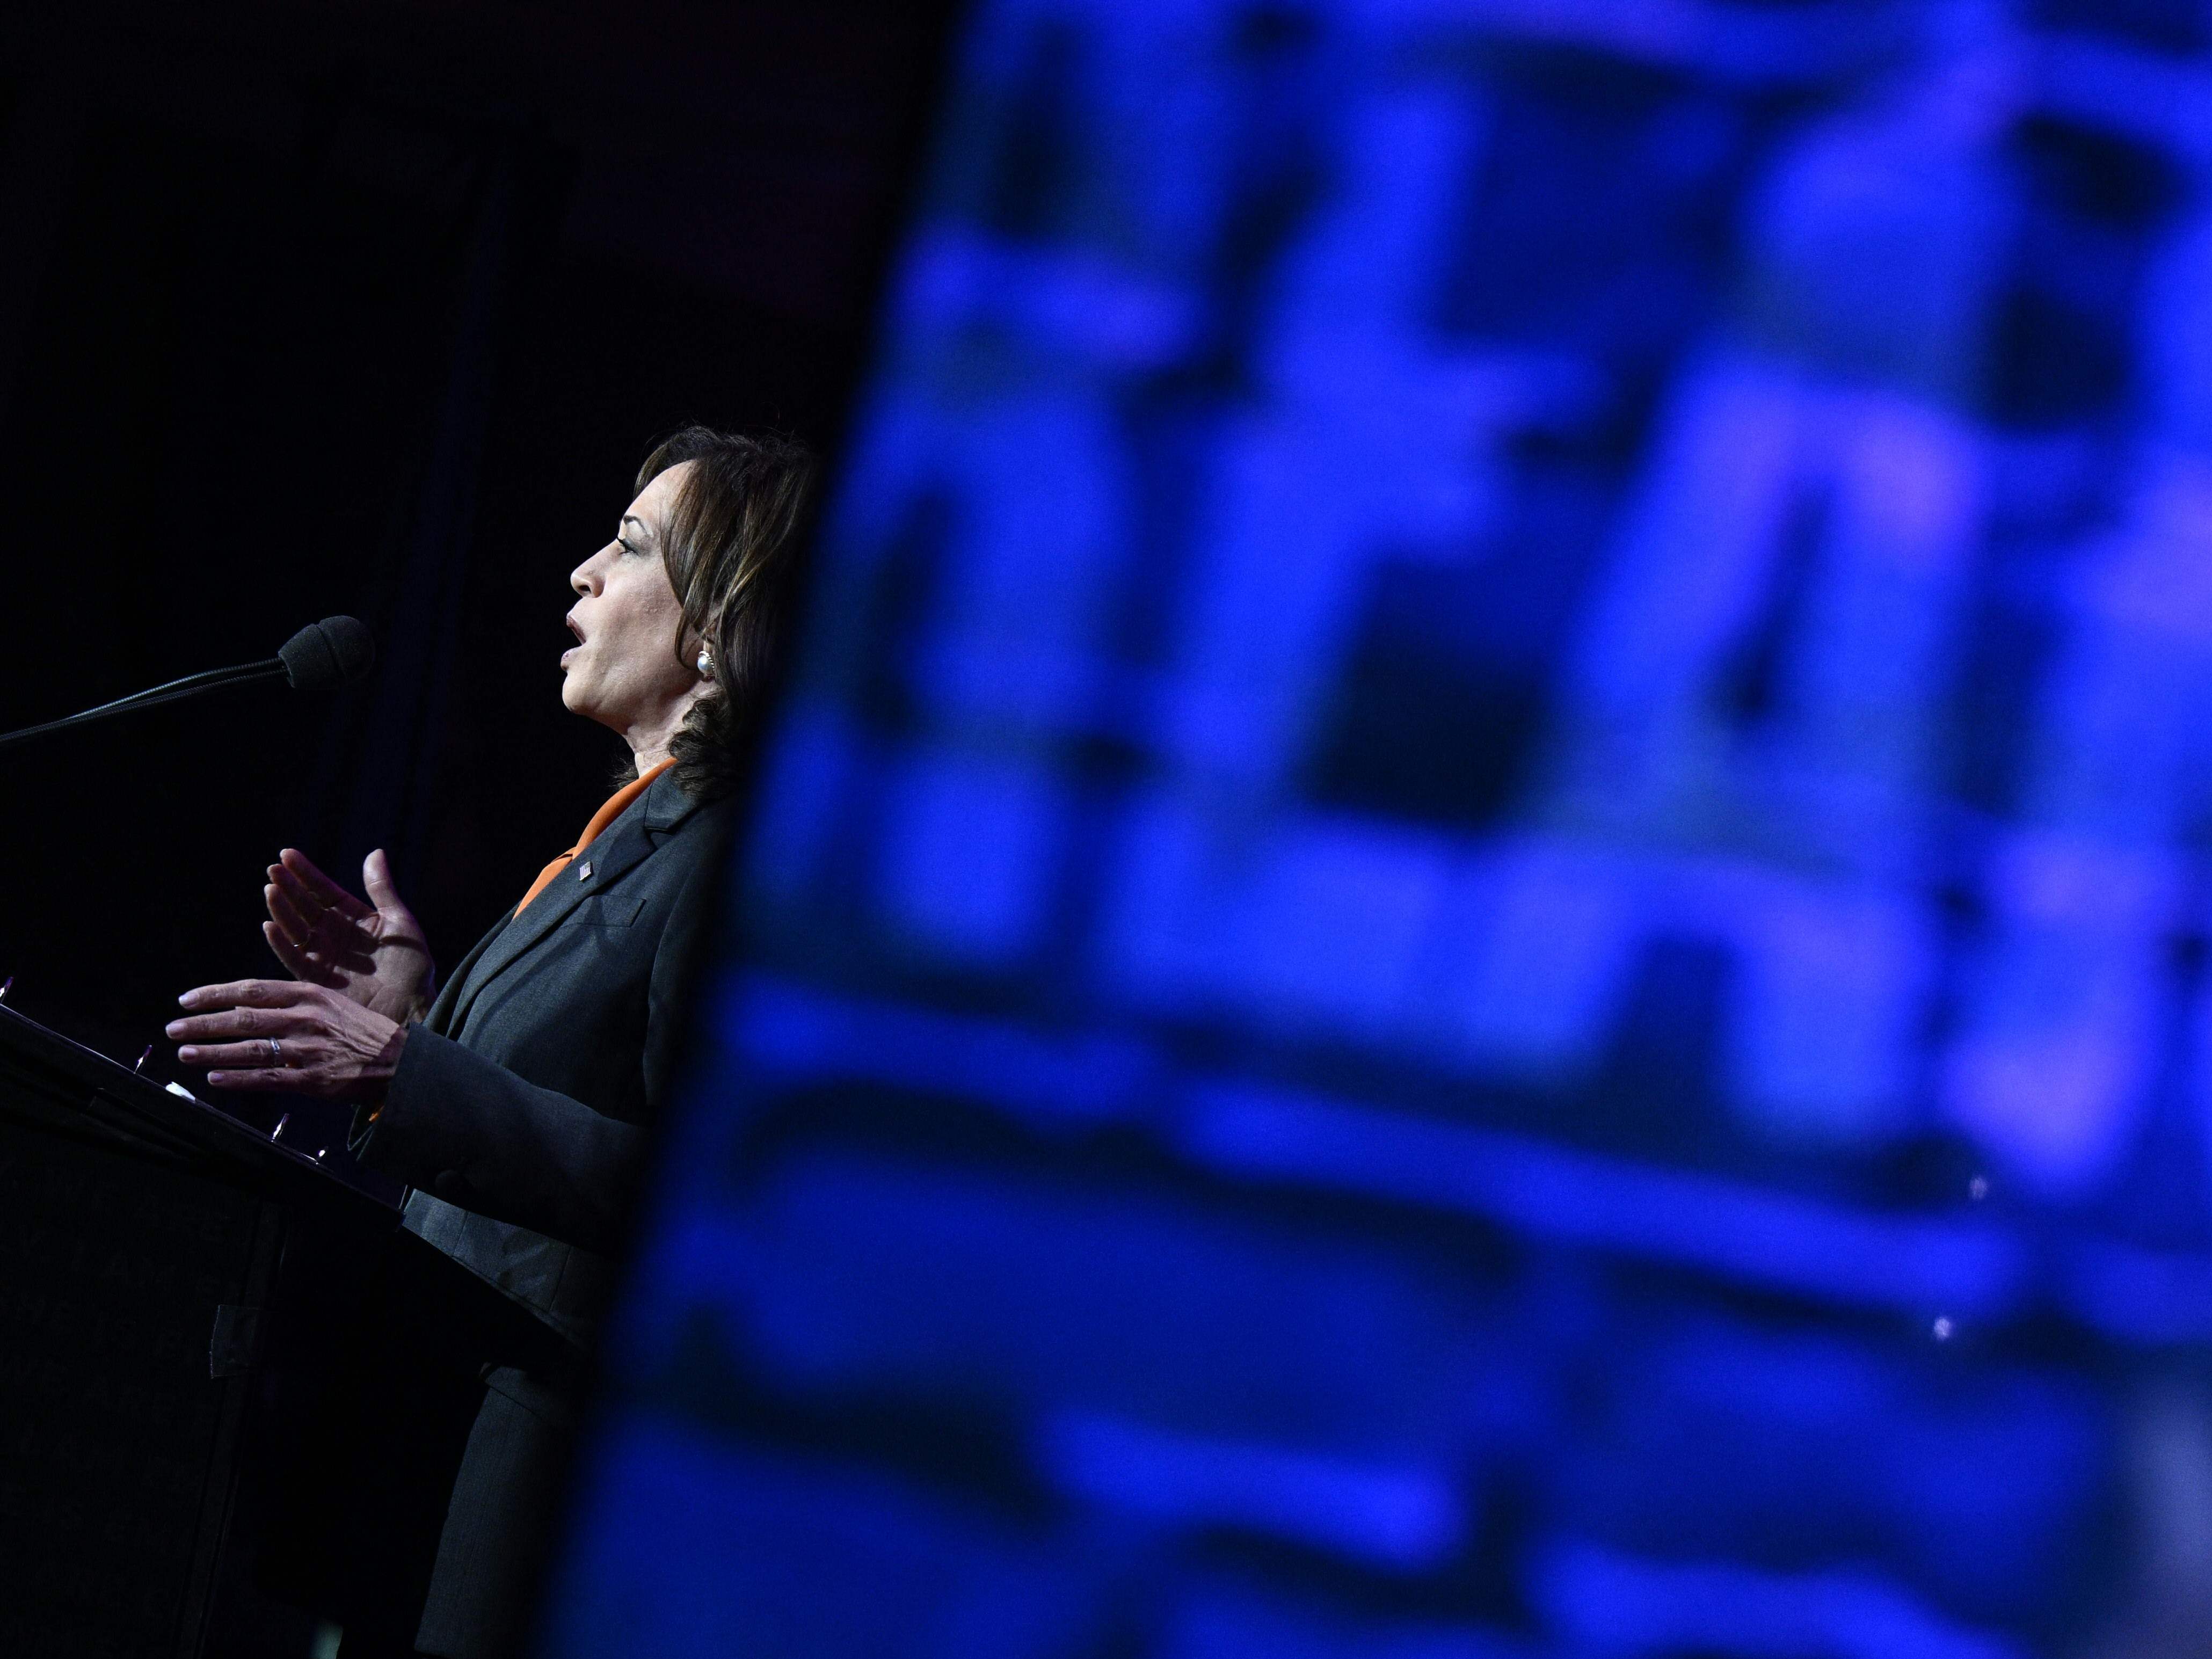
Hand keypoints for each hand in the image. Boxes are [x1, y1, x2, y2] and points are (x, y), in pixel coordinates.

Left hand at [168, 979, 409, 1100]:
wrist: (402, 1061)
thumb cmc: (367, 1031)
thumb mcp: (334, 1003)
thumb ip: (293, 1002)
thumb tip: (249, 1006)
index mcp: (310, 994)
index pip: (251, 990)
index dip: (215, 994)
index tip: (187, 999)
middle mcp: (305, 1019)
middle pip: (243, 1018)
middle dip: (203, 1023)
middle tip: (173, 1027)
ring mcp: (307, 1050)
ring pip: (249, 1048)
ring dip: (211, 1050)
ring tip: (183, 1052)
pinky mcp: (311, 1079)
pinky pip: (266, 1078)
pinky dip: (238, 1077)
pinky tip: (214, 1077)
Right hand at [264, 847, 433, 1023]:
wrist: (412, 1009)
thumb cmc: (413, 968)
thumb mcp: (400, 924)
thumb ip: (382, 890)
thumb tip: (375, 852)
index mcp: (355, 919)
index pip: (325, 891)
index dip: (306, 873)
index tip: (286, 854)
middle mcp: (335, 936)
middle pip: (306, 907)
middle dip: (289, 888)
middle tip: (273, 869)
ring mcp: (324, 957)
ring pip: (296, 929)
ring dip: (282, 910)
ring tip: (271, 889)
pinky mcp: (316, 981)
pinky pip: (294, 959)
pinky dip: (281, 944)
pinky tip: (269, 926)